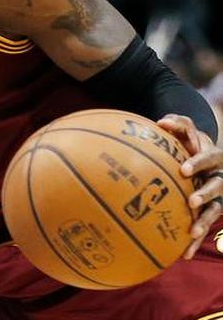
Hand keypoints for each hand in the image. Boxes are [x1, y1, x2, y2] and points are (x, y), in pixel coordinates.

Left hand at [157, 114, 222, 258]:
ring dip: (204, 222)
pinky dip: (195, 242)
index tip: (182, 169)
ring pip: (215, 210)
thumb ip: (177, 124)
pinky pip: (205, 227)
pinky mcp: (212, 211)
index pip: (208, 158)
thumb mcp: (187, 132)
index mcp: (213, 157)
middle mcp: (219, 178)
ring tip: (192, 233)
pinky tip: (184, 254)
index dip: (197, 163)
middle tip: (191, 201)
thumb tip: (161, 122)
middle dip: (205, 194)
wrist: (206, 159)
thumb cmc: (190, 144)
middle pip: (217, 186)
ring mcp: (218, 196)